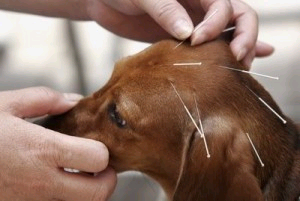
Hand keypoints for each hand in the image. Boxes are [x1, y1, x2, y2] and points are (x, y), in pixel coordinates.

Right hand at [0, 87, 115, 200]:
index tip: (96, 145)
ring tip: (79, 176)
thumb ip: (45, 99)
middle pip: (98, 194)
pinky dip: (65, 198)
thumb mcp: (4, 105)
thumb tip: (74, 101)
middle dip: (105, 181)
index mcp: (42, 149)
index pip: (98, 159)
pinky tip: (54, 182)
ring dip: (87, 192)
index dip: (103, 152)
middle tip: (98, 168)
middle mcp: (41, 181)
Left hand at [87, 0, 273, 66]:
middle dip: (244, 38)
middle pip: (239, 17)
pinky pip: (211, 44)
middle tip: (237, 60)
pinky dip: (231, 50)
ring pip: (229, 34)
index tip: (197, 40)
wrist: (104, 1)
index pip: (224, 6)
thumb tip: (188, 33)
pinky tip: (252, 59)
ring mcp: (195, 23)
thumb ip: (166, 9)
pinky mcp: (184, 39)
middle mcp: (200, 6)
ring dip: (241, 49)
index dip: (216, 25)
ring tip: (242, 69)